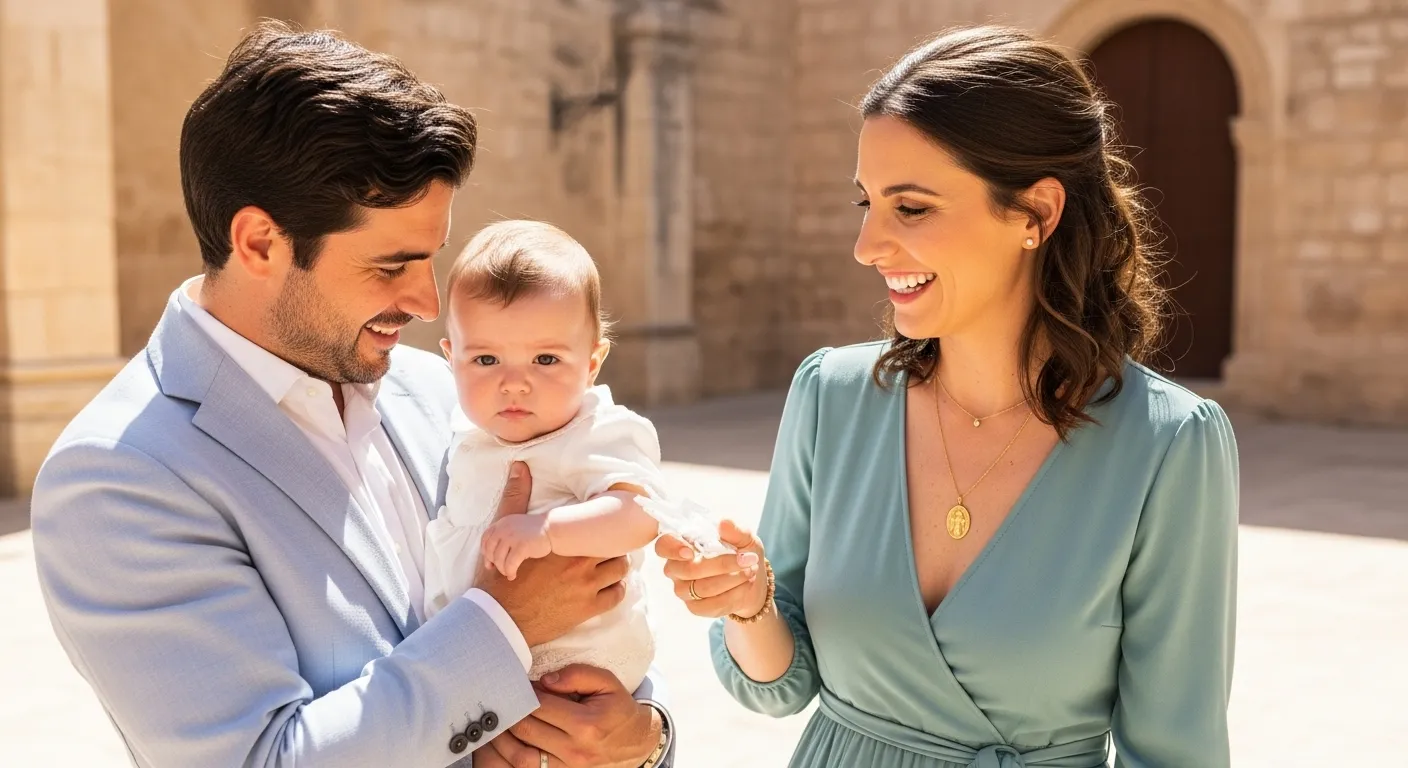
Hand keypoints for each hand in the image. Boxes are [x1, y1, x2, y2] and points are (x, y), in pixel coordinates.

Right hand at [478, 462, 628, 646]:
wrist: (499, 618)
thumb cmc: (501, 577)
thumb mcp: (505, 534)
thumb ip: (516, 498)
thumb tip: (519, 466)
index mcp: (563, 541)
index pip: (599, 523)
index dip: (603, 524)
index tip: (603, 525)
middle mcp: (579, 561)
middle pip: (614, 545)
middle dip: (611, 544)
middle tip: (607, 545)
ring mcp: (586, 586)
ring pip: (620, 569)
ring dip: (616, 566)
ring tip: (607, 565)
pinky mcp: (588, 609)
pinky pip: (616, 595)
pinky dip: (616, 589)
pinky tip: (607, 586)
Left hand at [482, 513, 551, 579]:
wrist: (551, 528)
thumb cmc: (534, 532)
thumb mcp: (514, 528)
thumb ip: (502, 538)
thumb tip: (489, 562)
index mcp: (502, 523)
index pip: (485, 538)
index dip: (485, 552)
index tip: (489, 561)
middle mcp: (504, 529)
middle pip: (490, 550)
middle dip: (494, 562)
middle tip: (501, 569)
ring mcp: (512, 537)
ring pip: (499, 559)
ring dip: (502, 569)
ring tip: (508, 573)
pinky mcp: (521, 546)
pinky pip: (510, 564)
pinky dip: (509, 572)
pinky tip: (513, 575)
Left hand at [488, 665, 660, 767]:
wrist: (636, 743)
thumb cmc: (617, 709)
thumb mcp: (607, 683)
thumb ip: (577, 675)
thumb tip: (545, 681)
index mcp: (586, 724)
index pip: (541, 706)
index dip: (525, 693)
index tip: (519, 685)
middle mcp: (575, 749)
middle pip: (527, 730)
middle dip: (510, 713)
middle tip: (503, 700)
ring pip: (521, 756)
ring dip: (504, 739)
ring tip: (499, 722)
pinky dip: (514, 757)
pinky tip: (508, 744)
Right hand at [656, 519, 766, 618]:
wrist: (752, 579)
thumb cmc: (741, 552)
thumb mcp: (744, 537)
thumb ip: (735, 530)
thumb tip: (724, 523)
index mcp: (682, 544)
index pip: (663, 546)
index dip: (672, 549)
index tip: (690, 551)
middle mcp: (677, 568)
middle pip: (688, 570)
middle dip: (722, 565)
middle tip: (748, 559)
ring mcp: (683, 589)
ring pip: (702, 589)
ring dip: (732, 580)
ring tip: (750, 570)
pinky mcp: (695, 608)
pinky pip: (710, 605)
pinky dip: (733, 595)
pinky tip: (746, 585)